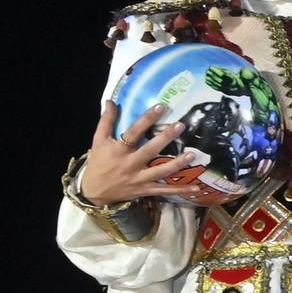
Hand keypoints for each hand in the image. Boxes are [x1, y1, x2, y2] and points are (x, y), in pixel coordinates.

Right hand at [77, 102, 207, 204]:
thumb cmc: (99, 162)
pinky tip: (196, 188)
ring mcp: (139, 179)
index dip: (146, 119)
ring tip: (192, 154)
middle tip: (180, 125)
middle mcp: (130, 164)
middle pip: (150, 150)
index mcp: (118, 150)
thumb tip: (111, 101)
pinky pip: (165, 191)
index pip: (133, 132)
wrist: (94, 191)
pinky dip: (180, 190)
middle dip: (165, 138)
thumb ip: (106, 121)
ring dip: (177, 164)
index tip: (160, 107)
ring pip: (161, 171)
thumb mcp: (98, 141)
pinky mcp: (145, 190)